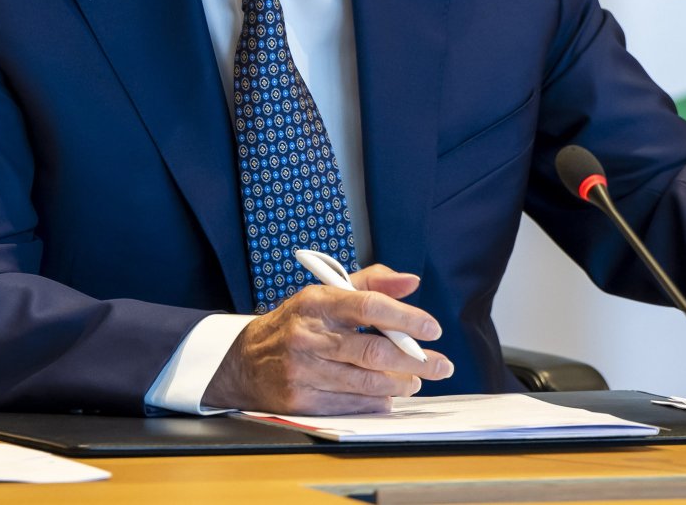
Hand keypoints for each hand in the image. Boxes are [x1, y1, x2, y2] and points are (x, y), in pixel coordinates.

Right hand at [202, 264, 453, 414]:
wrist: (244, 362)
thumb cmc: (295, 323)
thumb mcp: (327, 293)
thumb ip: (372, 283)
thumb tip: (411, 281)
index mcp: (317, 303)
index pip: (368, 306)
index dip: (405, 317)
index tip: (431, 328)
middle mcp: (308, 337)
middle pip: (372, 350)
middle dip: (415, 359)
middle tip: (440, 364)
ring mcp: (302, 372)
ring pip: (365, 382)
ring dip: (399, 383)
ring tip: (416, 379)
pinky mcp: (300, 402)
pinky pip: (350, 404)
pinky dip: (376, 402)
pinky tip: (389, 396)